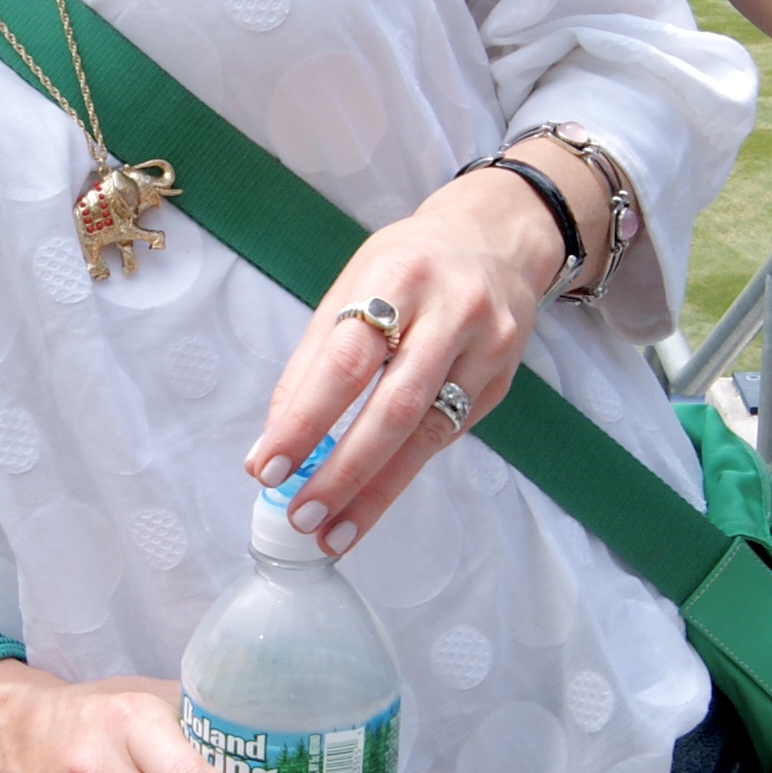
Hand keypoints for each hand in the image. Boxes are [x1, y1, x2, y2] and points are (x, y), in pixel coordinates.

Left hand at [240, 162, 580, 558]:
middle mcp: (452, 310)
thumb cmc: (409, 266)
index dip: (306, 419)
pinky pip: (448, 434)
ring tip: (333, 532)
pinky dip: (404, 469)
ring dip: (376, 493)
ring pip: (429, 434)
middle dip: (344, 471)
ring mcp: (487, 347)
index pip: (347, 361)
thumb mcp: (351, 288)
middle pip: (396, 407)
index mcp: (399, 276)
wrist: (497, 240)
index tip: (269, 467)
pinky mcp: (502, 381)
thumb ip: (312, 363)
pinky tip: (372, 498)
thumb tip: (271, 443)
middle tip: (302, 514)